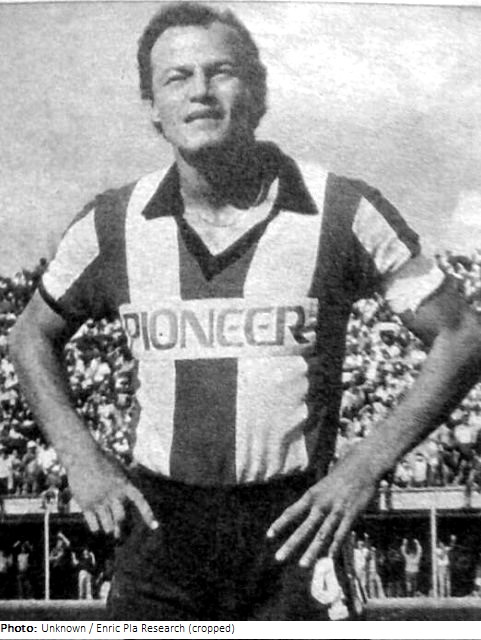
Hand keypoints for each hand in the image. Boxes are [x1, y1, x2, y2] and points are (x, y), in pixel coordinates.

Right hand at [67, 449, 157, 537]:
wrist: (82, 457)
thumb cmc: (101, 460)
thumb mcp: (119, 467)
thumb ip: (128, 477)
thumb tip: (136, 480)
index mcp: (124, 484)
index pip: (140, 501)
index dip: (147, 514)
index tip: (154, 526)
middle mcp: (114, 494)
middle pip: (121, 519)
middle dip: (121, 529)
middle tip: (119, 536)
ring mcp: (100, 500)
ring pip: (107, 525)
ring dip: (108, 529)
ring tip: (109, 531)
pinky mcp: (86, 505)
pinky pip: (93, 525)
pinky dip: (96, 527)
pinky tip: (96, 527)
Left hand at [266, 451, 379, 567]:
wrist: (362, 465)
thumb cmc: (341, 475)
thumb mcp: (322, 486)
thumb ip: (315, 501)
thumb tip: (305, 513)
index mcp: (312, 495)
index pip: (292, 511)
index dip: (280, 524)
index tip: (269, 536)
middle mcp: (321, 503)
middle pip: (304, 527)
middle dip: (291, 544)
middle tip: (279, 557)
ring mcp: (337, 509)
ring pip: (322, 534)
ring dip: (312, 551)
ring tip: (303, 565)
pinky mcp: (352, 514)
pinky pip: (342, 533)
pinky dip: (335, 545)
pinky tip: (329, 557)